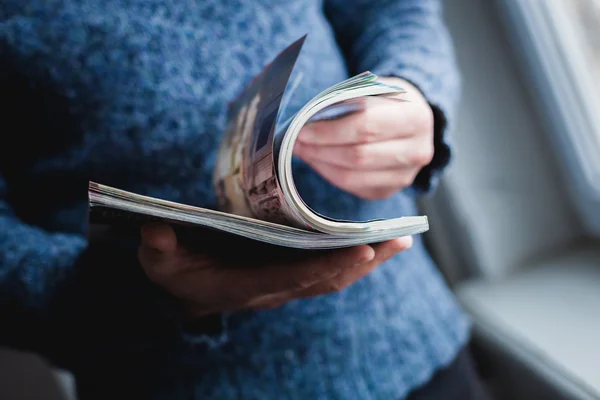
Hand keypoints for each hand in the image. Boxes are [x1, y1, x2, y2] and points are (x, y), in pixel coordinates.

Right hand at [138, 223, 412, 316]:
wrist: (186, 293)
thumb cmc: (176, 274)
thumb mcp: (159, 263)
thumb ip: (158, 250)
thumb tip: (155, 230)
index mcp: (247, 286)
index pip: (293, 278)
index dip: (327, 266)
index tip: (361, 249)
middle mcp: (274, 289)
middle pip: (327, 280)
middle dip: (363, 263)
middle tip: (398, 241)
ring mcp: (285, 284)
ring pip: (333, 277)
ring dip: (367, 262)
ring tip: (399, 241)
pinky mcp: (291, 275)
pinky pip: (329, 271)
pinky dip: (354, 259)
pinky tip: (376, 244)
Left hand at [294, 77, 433, 199]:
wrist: (413, 121)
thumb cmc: (387, 102)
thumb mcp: (373, 90)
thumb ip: (346, 103)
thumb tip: (308, 120)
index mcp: (415, 118)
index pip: (366, 127)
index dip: (330, 131)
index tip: (302, 128)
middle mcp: (417, 152)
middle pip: (357, 156)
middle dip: (320, 148)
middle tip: (295, 140)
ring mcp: (405, 176)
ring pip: (351, 177)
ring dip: (320, 163)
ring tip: (302, 149)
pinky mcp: (389, 191)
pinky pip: (351, 187)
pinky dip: (328, 173)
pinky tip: (317, 160)